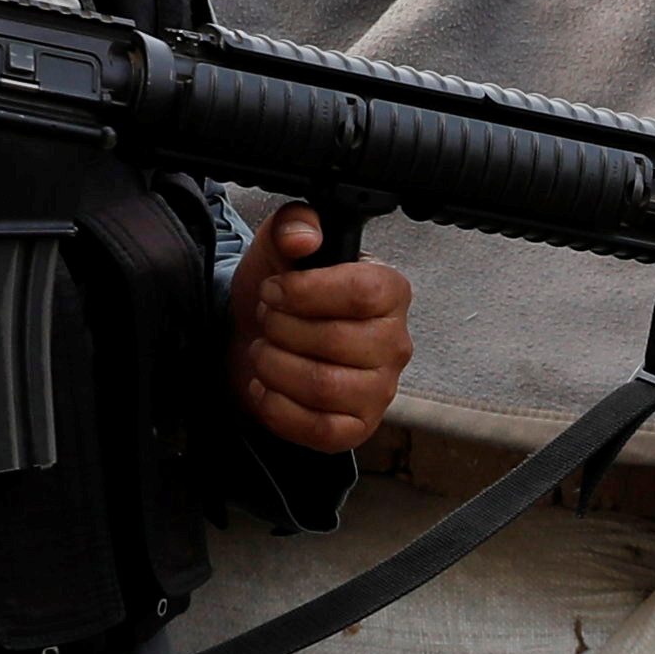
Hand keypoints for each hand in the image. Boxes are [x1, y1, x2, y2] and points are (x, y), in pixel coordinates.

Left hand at [227, 209, 411, 456]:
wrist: (258, 336)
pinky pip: (320, 429)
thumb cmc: (280, 293)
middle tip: (267, 321)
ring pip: (324, 385)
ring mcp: (380, 390)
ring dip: (275, 367)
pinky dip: (279, 409)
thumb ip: (294, 224)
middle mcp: (395, 342)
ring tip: (264, 351)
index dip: (306, 292)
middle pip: (336, 341)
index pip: (363, 293)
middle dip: (282, 329)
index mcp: (390, 291)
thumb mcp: (280, 245)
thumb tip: (304, 237)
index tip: (275, 290)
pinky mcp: (357, 427)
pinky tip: (266, 388)